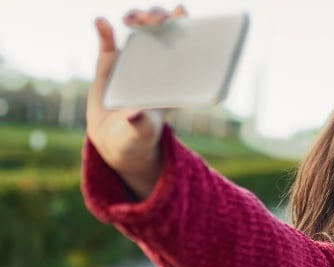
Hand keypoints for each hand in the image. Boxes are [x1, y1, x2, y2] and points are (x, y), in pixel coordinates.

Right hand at [86, 5, 186, 198]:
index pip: (185, 44)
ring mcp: (133, 61)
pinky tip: (101, 23)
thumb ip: (141, 125)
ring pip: (138, 30)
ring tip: (131, 19)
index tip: (183, 12)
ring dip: (137, 17)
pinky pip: (108, 44)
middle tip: (156, 19)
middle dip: (160, 16)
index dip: (186, 24)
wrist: (116, 140)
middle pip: (162, 29)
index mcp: (174, 77)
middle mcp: (156, 63)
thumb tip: (135, 115)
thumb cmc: (138, 137)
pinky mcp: (110, 65)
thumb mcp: (142, 134)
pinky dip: (104, 31)